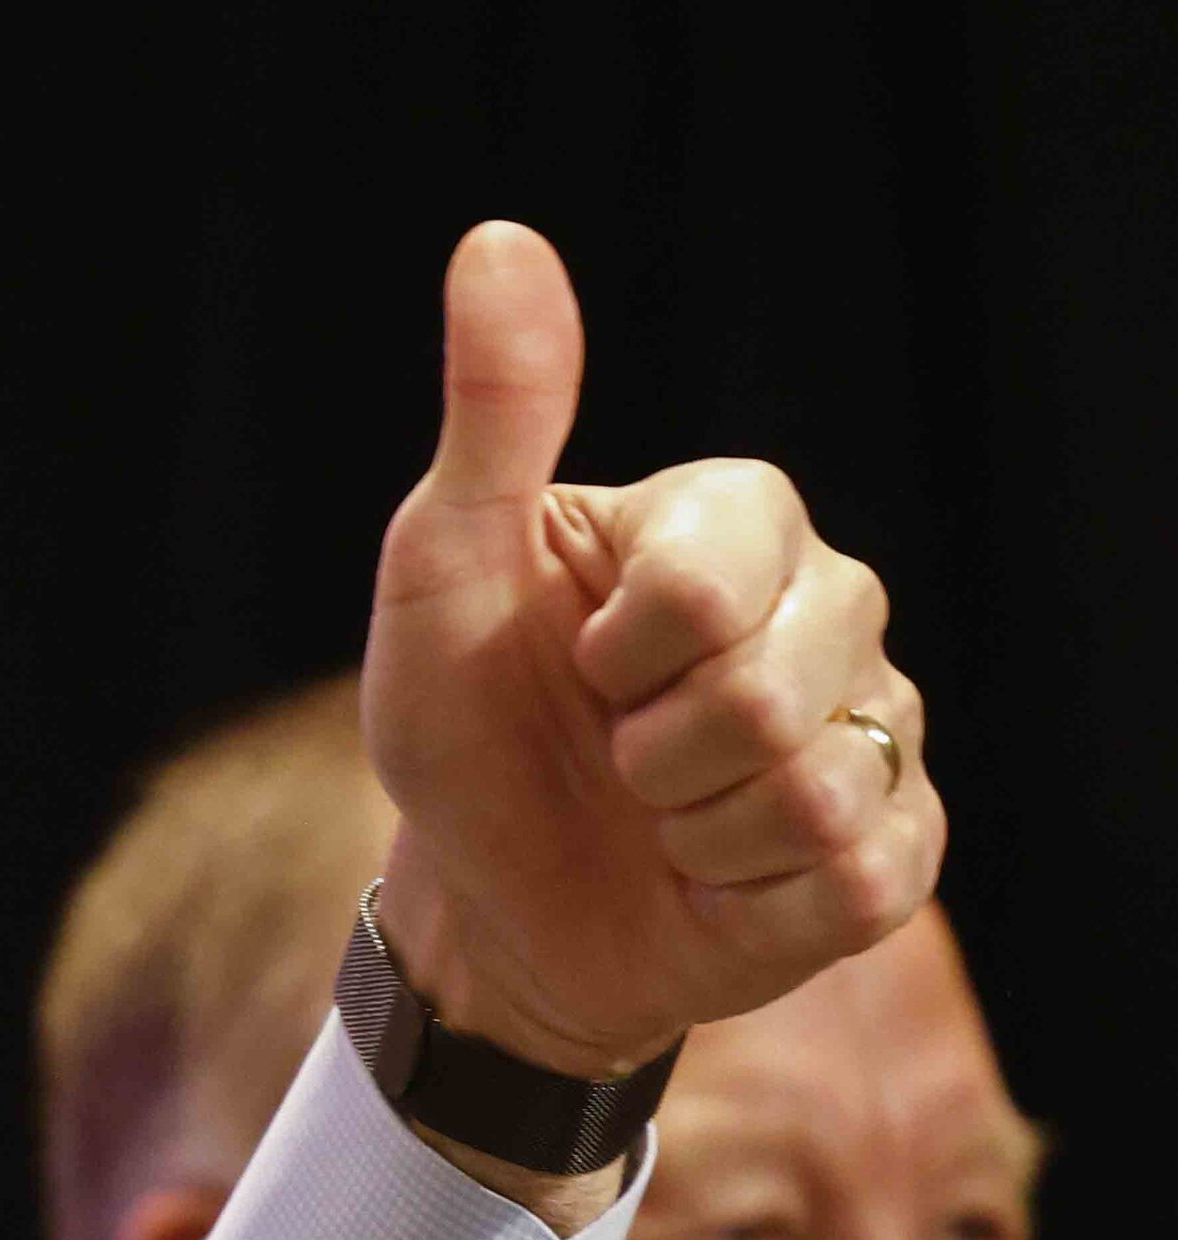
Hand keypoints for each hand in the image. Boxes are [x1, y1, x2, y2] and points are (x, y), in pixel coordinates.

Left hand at [361, 221, 943, 1081]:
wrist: (487, 897)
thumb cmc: (465, 724)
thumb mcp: (440, 573)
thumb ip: (493, 415)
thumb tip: (499, 241)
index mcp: (736, 519)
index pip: (708, 584)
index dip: (616, 655)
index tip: (577, 664)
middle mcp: (834, 603)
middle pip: (767, 700)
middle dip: (650, 756)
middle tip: (615, 753)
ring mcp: (878, 724)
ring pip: (815, 795)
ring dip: (695, 834)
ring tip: (661, 817)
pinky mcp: (895, 847)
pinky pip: (853, 878)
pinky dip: (749, 901)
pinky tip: (714, 880)